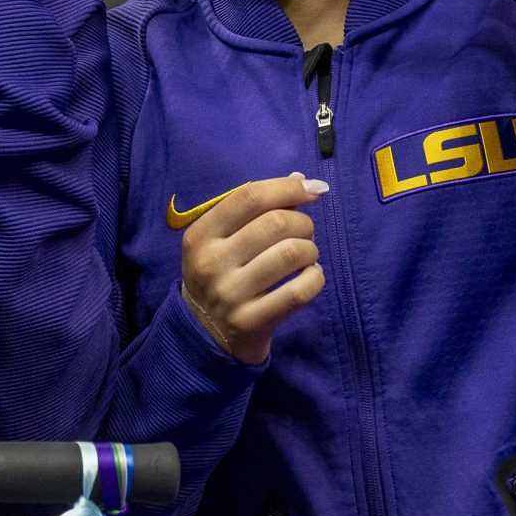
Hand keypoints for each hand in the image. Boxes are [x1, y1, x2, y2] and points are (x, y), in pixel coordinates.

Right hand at [180, 173, 330, 363]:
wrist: (204, 335)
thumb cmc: (220, 275)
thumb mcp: (220, 241)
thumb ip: (255, 210)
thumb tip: (301, 179)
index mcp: (200, 236)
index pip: (248, 197)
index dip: (286, 188)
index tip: (311, 190)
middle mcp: (211, 263)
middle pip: (276, 223)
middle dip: (303, 222)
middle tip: (304, 233)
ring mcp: (230, 295)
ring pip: (292, 254)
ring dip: (310, 249)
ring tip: (307, 255)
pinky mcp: (251, 323)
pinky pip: (299, 291)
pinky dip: (315, 278)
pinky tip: (310, 276)